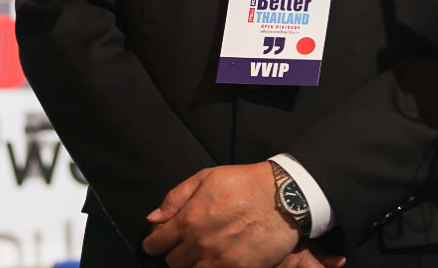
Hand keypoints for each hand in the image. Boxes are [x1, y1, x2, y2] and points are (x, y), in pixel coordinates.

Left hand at [143, 162, 311, 267]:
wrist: (283, 197)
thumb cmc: (245, 184)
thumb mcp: (207, 178)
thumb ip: (176, 198)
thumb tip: (154, 218)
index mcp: (189, 220)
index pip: (157, 243)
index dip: (153, 244)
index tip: (156, 243)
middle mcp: (201, 243)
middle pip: (173, 262)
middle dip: (176, 253)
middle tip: (186, 244)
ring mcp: (220, 260)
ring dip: (195, 264)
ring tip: (205, 252)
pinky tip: (220, 258)